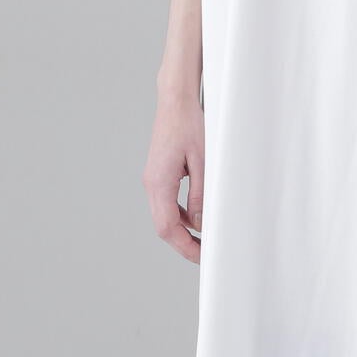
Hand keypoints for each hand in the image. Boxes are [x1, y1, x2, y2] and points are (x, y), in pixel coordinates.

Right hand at [143, 89, 204, 262]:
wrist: (175, 99)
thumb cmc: (189, 124)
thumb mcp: (202, 162)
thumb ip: (200, 195)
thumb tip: (200, 223)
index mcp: (159, 183)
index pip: (167, 228)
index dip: (184, 247)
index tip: (202, 257)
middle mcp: (151, 184)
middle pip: (163, 226)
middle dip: (183, 243)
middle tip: (205, 254)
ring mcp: (153, 179)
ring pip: (165, 215)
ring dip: (183, 229)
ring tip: (204, 239)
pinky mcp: (159, 174)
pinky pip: (167, 201)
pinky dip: (181, 213)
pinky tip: (198, 216)